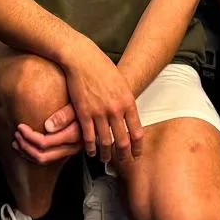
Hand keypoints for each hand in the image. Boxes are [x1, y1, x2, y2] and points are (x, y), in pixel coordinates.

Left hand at [13, 104, 86, 166]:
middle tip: (16, 134)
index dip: (29, 136)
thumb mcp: (78, 105)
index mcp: (73, 136)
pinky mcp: (66, 150)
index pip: (45, 143)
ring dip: (27, 152)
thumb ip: (64, 116)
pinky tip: (24, 147)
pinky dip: (33, 155)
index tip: (20, 126)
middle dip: (25, 146)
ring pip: (44, 160)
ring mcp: (69, 151)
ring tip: (16, 141)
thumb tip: (47, 126)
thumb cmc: (86, 104)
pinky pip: (48, 159)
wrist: (99, 113)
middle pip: (42, 156)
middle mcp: (71, 147)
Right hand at [55, 41, 144, 161]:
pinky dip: (90, 147)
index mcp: (128, 102)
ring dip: (106, 153)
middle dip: (123, 155)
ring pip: (105, 142)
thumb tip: (129, 115)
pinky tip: (90, 151)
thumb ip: (125, 101)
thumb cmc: (102, 67)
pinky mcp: (83, 113)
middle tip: (123, 162)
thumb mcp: (121, 84)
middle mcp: (116, 110)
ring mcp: (99, 112)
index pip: (137, 132)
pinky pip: (88, 136)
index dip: (137, 146)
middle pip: (123, 141)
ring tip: (105, 159)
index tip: (136, 154)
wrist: (82, 58)